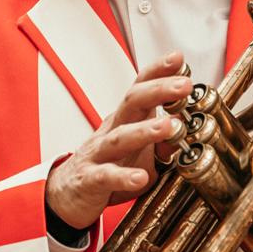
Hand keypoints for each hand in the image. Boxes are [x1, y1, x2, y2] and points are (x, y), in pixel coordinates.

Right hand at [45, 52, 192, 229]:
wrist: (66, 193)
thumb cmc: (109, 166)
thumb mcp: (141, 154)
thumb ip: (164, 143)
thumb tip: (186, 128)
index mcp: (125, 120)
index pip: (140, 88)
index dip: (158, 72)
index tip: (178, 57)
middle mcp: (111, 131)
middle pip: (132, 104)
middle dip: (158, 91)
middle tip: (184, 85)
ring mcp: (98, 155)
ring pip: (120, 138)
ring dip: (145, 131)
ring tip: (169, 126)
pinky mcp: (89, 181)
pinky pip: (106, 177)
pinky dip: (123, 177)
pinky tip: (141, 178)